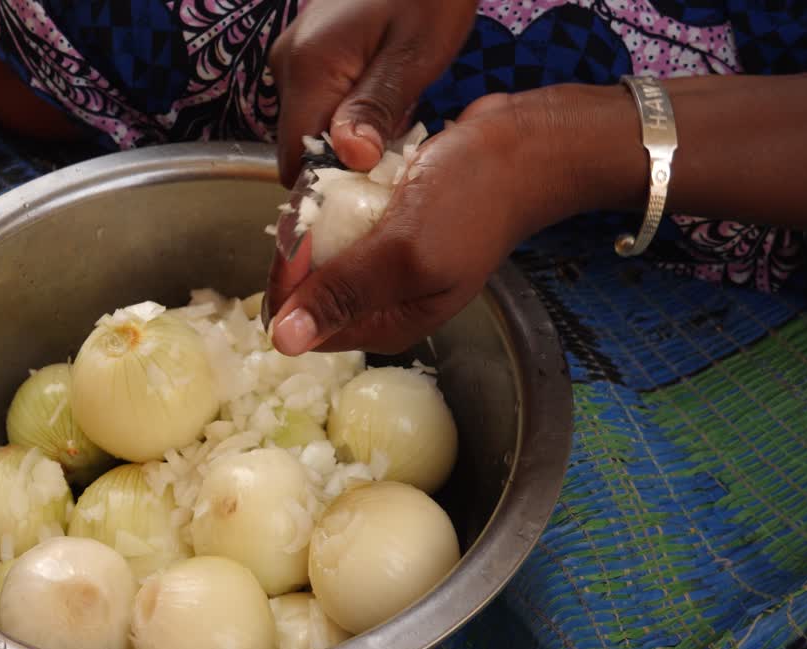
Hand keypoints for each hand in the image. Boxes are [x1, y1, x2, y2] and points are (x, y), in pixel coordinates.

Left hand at [266, 93, 581, 355]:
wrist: (523, 148)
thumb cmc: (472, 198)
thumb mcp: (401, 251)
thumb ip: (343, 293)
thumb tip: (283, 343)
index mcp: (384, 324)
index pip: (302, 323)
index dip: (286, 279)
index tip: (296, 230)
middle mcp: (380, 302)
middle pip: (307, 286)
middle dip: (305, 242)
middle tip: (326, 196)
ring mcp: (385, 264)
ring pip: (322, 248)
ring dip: (323, 213)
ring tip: (348, 181)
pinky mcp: (389, 229)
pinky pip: (344, 219)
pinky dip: (343, 196)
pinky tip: (362, 175)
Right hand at [268, 0, 479, 185]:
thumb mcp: (414, 53)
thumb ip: (377, 105)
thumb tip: (350, 158)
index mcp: (309, 66)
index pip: (295, 157)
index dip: (330, 181)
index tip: (372, 184)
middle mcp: (287, 64)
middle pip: (301, 145)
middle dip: (345, 158)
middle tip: (397, 143)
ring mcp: (293, 58)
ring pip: (310, 127)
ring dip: (350, 137)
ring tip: (397, 113)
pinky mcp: (307, 56)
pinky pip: (319, 104)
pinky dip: (349, 115)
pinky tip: (385, 98)